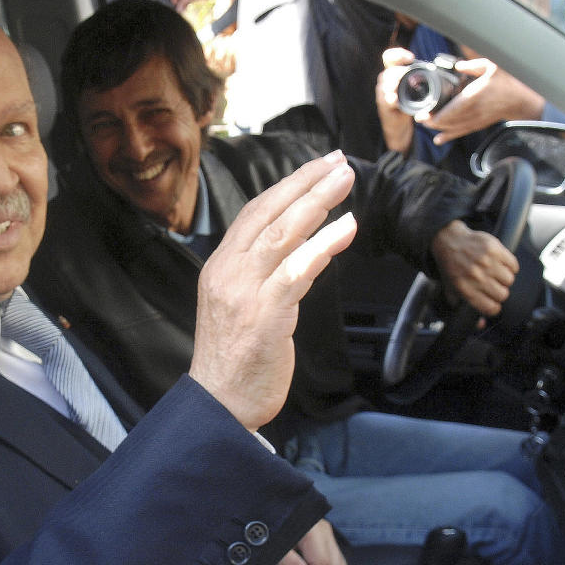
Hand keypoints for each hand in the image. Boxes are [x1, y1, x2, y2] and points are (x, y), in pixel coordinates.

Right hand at [188, 151, 356, 431]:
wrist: (219, 404)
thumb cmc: (235, 357)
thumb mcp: (239, 304)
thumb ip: (261, 273)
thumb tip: (298, 246)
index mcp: (220, 266)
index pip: (253, 212)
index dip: (287, 185)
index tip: (316, 167)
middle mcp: (228, 272)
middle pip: (268, 213)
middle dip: (305, 182)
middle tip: (337, 161)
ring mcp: (244, 292)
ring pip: (282, 234)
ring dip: (317, 202)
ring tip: (345, 181)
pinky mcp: (265, 315)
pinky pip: (296, 270)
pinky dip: (322, 245)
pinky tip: (345, 227)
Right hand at [375, 47, 416, 153]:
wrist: (398, 122)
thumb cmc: (406, 101)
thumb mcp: (411, 85)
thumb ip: (417, 75)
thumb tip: (437, 68)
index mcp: (392, 72)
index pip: (389, 56)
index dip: (398, 54)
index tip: (411, 58)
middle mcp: (385, 80)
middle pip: (389, 71)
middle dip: (399, 72)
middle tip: (407, 74)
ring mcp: (382, 92)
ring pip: (386, 84)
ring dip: (393, 84)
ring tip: (399, 86)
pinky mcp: (383, 105)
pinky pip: (386, 99)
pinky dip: (391, 99)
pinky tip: (395, 100)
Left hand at [424, 57, 545, 145]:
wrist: (519, 100)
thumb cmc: (505, 82)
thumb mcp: (492, 67)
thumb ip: (473, 66)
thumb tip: (457, 66)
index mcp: (476, 96)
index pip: (453, 109)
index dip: (438, 114)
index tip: (424, 113)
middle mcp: (475, 111)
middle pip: (449, 121)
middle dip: (432, 122)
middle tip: (419, 117)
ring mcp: (476, 120)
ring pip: (454, 128)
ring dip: (438, 128)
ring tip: (425, 124)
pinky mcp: (478, 125)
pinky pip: (462, 133)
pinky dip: (449, 136)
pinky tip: (438, 139)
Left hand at [431, 219, 518, 316]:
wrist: (449, 241)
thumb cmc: (451, 268)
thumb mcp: (450, 291)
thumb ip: (462, 309)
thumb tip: (481, 325)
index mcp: (465, 289)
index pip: (491, 308)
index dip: (494, 307)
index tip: (492, 302)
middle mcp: (476, 276)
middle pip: (502, 294)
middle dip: (500, 292)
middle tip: (493, 286)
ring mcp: (485, 262)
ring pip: (509, 280)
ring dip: (505, 279)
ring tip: (496, 274)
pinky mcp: (494, 249)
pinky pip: (513, 264)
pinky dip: (510, 266)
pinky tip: (501, 264)